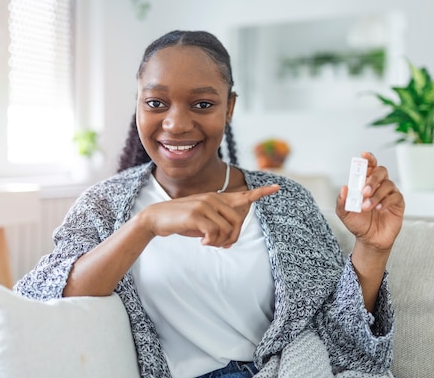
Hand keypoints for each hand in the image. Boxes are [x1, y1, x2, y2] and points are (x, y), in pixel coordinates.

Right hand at [140, 184, 279, 247]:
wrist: (156, 218)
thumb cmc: (182, 222)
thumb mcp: (202, 222)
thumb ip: (218, 226)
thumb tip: (229, 241)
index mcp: (217, 198)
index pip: (243, 195)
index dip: (261, 192)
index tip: (277, 188)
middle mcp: (213, 198)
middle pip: (237, 221)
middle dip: (233, 238)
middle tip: (222, 245)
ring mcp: (205, 204)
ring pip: (227, 229)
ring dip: (220, 241)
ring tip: (208, 243)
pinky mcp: (197, 214)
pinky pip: (215, 233)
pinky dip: (211, 242)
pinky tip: (201, 242)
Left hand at [335, 152, 404, 251]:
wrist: (369, 239)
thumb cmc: (358, 223)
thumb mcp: (344, 213)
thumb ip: (341, 201)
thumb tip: (344, 188)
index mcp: (366, 183)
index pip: (369, 166)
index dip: (368, 159)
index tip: (364, 155)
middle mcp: (379, 185)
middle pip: (381, 171)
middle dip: (372, 179)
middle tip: (364, 191)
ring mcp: (390, 193)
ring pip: (388, 184)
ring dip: (376, 195)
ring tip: (367, 207)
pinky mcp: (398, 203)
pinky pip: (395, 196)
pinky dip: (386, 201)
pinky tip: (379, 209)